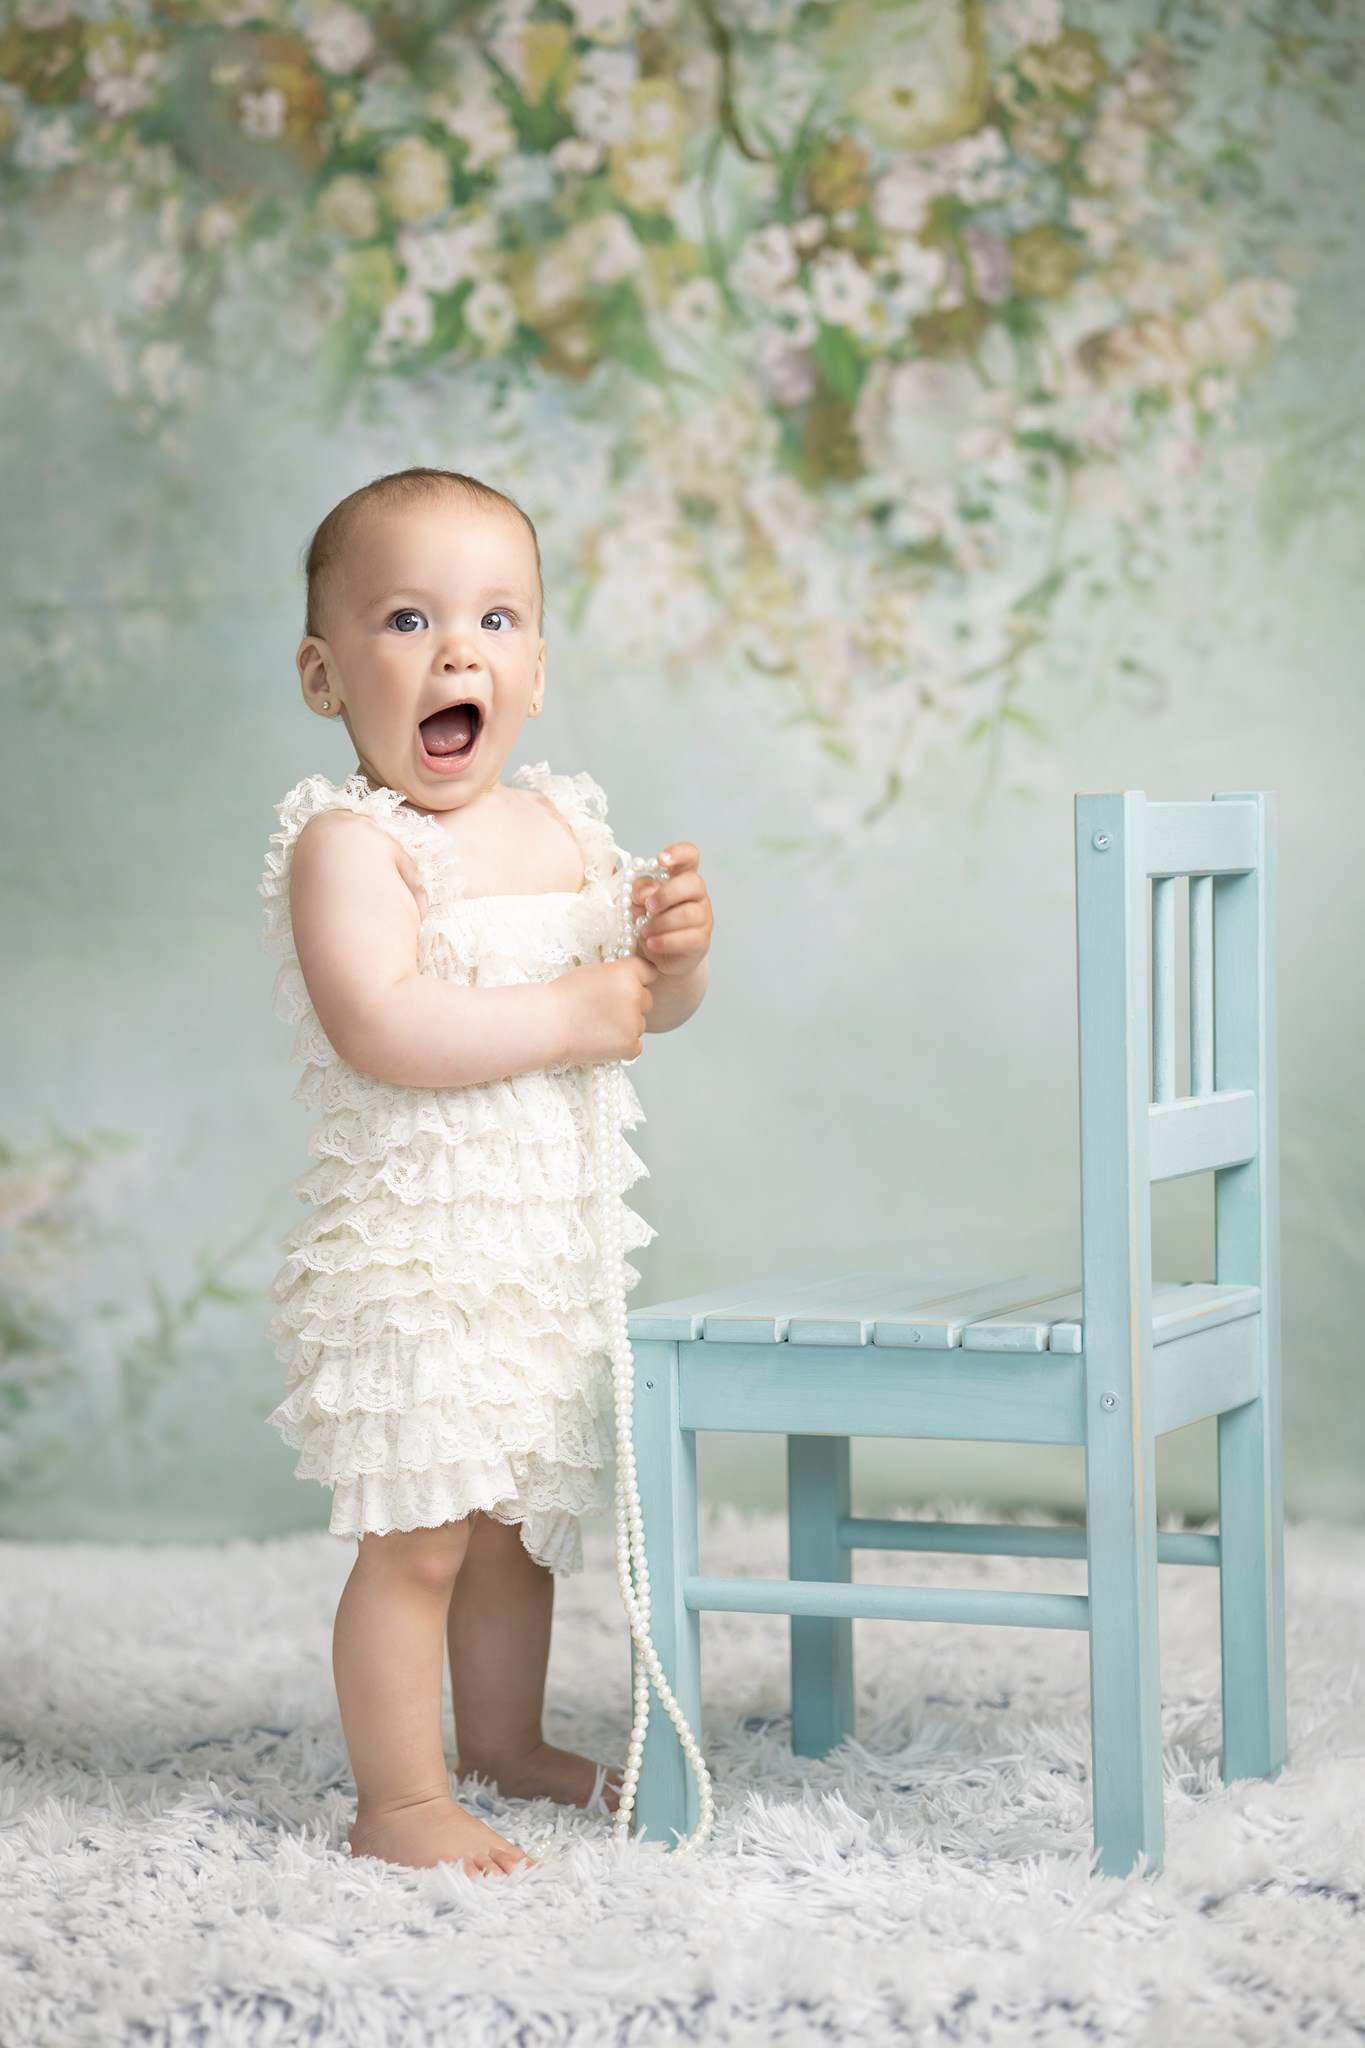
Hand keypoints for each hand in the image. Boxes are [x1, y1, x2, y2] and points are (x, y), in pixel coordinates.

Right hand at [557, 954, 659, 1065]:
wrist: (547, 1024)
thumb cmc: (563, 997)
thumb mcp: (593, 972)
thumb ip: (617, 975)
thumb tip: (632, 982)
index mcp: (627, 973)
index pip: (650, 972)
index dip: (637, 980)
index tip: (622, 987)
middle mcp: (635, 995)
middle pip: (647, 1000)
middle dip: (631, 1005)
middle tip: (604, 1010)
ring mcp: (634, 1022)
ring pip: (639, 1024)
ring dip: (625, 1027)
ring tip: (597, 1026)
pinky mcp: (630, 1045)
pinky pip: (635, 1046)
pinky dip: (622, 1046)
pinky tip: (601, 1040)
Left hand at [631, 842, 712, 976]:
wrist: (654, 956)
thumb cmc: (647, 922)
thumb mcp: (637, 903)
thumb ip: (639, 891)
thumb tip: (646, 893)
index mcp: (680, 877)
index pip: (689, 855)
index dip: (678, 853)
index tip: (660, 860)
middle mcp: (696, 894)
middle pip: (693, 882)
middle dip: (667, 894)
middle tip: (648, 907)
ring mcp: (703, 918)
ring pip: (688, 914)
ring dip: (661, 922)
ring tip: (644, 931)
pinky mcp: (701, 940)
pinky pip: (687, 938)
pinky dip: (665, 941)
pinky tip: (651, 943)